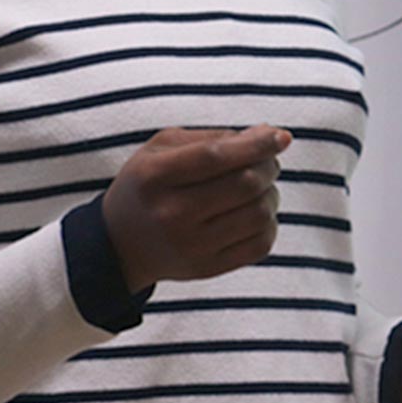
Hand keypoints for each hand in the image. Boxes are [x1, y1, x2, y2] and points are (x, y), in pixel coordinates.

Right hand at [99, 125, 290, 289]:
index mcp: (155, 176)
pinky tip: (256, 212)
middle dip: (268, 166)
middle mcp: (171, 214)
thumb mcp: (162, 149)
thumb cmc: (148, 185)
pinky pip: (260, 244)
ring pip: (258, 213)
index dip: (256, 144)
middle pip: (245, 184)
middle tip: (267, 160)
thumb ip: (212, 137)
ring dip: (271, 193)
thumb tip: (268, 134)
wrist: (119, 245)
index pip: (216, 157)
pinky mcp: (207, 268)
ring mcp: (190, 246)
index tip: (281, 136)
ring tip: (259, 186)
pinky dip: (269, 222)